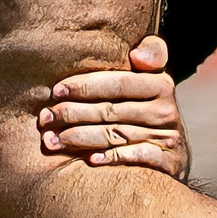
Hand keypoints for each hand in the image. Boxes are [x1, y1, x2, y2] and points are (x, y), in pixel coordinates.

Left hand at [38, 34, 187, 177]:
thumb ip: (147, 55)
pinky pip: (137, 157)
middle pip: (111, 111)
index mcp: (161, 84)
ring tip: (52, 140)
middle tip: (44, 119)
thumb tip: (138, 55)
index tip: (55, 91)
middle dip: (72, 114)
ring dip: (80, 138)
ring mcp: (168, 137)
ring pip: (116, 135)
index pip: (119, 83)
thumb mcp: (148, 77)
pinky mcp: (170, 162)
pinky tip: (89, 159)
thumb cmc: (145, 104)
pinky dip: (112, 158)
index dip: (85, 86)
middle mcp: (166, 111)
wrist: (172, 149)